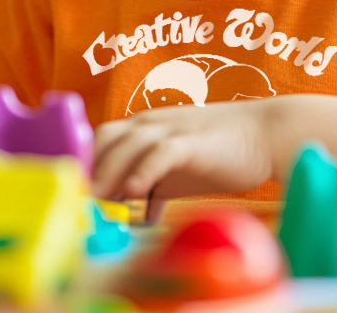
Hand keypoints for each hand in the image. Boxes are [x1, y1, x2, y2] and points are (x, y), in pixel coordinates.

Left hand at [93, 99, 278, 219]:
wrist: (265, 133)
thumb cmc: (223, 151)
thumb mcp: (180, 169)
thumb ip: (155, 184)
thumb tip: (137, 214)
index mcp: (147, 127)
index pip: (102, 138)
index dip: (84, 162)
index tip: (71, 193)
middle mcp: (154, 122)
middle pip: (107, 137)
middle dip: (88, 166)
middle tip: (75, 199)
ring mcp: (173, 128)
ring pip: (129, 143)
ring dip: (108, 171)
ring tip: (94, 199)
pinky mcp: (192, 141)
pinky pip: (162, 153)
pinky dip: (144, 170)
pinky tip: (135, 193)